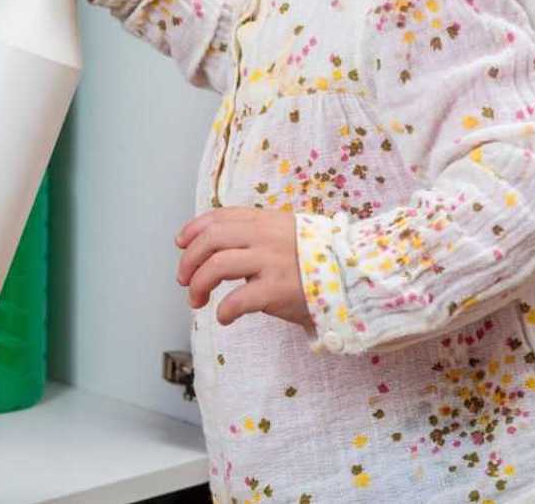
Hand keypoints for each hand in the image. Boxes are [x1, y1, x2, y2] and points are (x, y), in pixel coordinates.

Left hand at [176, 208, 311, 328]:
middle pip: (211, 240)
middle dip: (189, 260)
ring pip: (217, 266)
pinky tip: (224, 317)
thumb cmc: (317, 262)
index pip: (220, 217)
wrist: (353, 278)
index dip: (194, 229)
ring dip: (198, 285)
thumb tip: (219, 248)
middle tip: (184, 280)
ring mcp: (272, 262)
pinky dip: (223, 311)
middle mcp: (266, 236)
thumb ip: (257, 235)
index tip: (181, 243)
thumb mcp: (287, 234)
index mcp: (267, 220)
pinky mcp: (278, 290)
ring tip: (198, 301)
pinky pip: (237, 300)